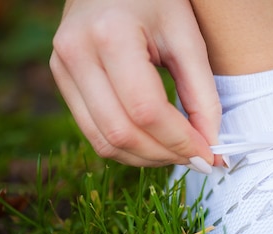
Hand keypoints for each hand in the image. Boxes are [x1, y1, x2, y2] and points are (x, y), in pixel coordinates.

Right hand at [50, 0, 220, 168]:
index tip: (210, 156)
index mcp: (110, 34)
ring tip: (180, 154)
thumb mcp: (186, 36)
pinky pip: (94, 133)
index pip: (146, 110)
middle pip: (121, 132)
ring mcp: (62, 68)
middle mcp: (76, 53)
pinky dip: (129, 149)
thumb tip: (210, 148)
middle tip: (200, 160)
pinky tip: (156, 145)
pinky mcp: (62, 80)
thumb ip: (201, 93)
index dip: (181, 140)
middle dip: (166, 155)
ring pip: (104, 141)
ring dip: (147, 158)